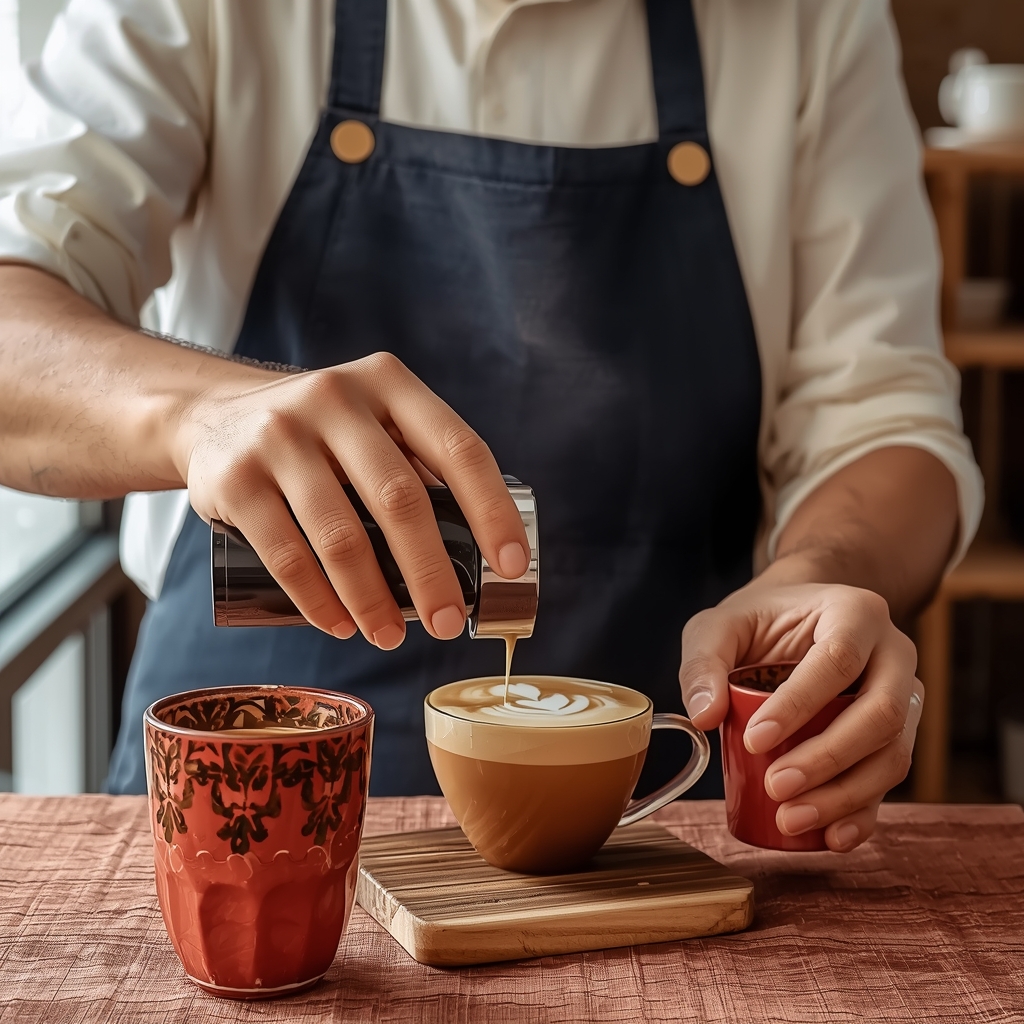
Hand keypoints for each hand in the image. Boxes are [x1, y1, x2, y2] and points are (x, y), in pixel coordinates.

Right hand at [173, 351, 529, 647]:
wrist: (213, 415)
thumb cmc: (322, 434)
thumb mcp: (373, 420)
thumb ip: (421, 462)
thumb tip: (484, 544)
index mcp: (388, 384)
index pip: (458, 448)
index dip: (491, 510)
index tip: (510, 566)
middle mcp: (335, 398)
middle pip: (400, 498)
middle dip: (432, 572)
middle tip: (448, 624)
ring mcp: (279, 435)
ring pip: (341, 535)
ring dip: (373, 599)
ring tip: (391, 637)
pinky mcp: (234, 477)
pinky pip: (285, 553)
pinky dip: (318, 600)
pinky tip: (340, 625)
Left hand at [679, 580, 923, 851]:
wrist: (798, 618)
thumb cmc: (759, 619)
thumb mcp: (720, 625)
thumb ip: (703, 662)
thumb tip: (704, 717)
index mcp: (856, 613)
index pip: (838, 660)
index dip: (800, 705)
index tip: (755, 741)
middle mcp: (893, 653)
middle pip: (880, 713)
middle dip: (828, 759)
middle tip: (775, 787)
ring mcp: (903, 696)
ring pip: (893, 753)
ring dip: (845, 796)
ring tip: (791, 819)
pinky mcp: (898, 735)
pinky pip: (890, 778)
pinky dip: (863, 812)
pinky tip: (832, 837)